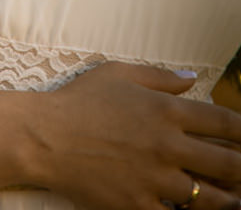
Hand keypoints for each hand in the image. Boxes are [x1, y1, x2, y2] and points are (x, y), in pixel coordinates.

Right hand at [25, 63, 240, 209]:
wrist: (46, 137)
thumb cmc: (80, 100)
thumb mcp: (118, 73)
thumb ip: (159, 76)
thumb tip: (190, 79)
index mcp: (165, 110)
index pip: (223, 122)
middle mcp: (168, 146)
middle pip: (227, 163)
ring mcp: (156, 179)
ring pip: (210, 198)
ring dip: (228, 199)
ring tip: (235, 199)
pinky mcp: (140, 204)